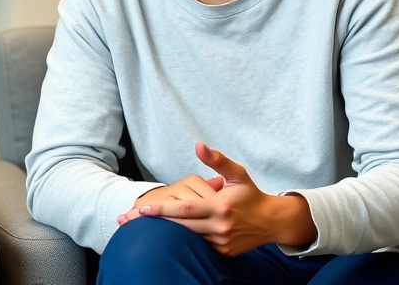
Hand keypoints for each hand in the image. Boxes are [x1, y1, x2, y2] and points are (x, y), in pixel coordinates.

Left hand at [122, 142, 315, 256]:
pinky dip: (181, 242)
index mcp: (220, 206)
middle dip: (152, 223)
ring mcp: (221, 243)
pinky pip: (197, 247)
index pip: (185, 209)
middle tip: (127, 219)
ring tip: (136, 229)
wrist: (272, 221)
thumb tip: (198, 145)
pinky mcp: (223, 253)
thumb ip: (216, 160)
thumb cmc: (250, 194)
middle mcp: (220, 227)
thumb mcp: (236, 173)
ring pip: (186, 239)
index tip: (141, 208)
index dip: (161, 209)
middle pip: (180, 226)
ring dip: (162, 234)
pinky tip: (163, 238)